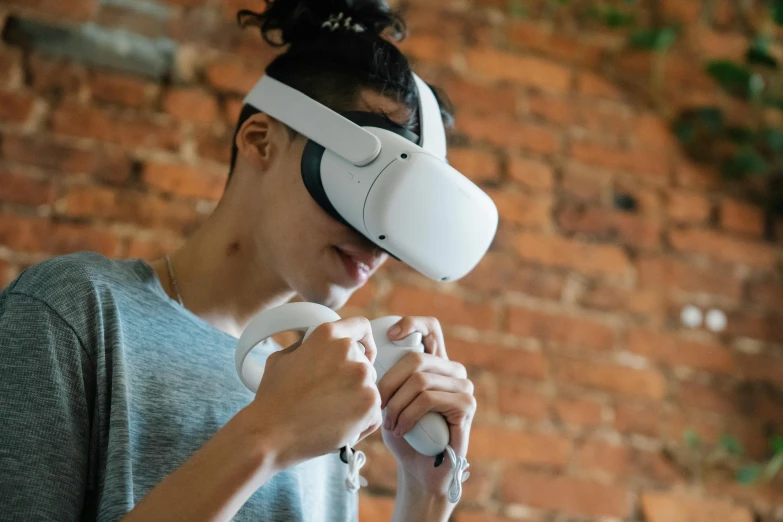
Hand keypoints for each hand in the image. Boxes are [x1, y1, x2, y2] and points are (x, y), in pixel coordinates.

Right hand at [247, 317, 382, 468]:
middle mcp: (350, 352)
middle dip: (353, 379)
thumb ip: (307, 346)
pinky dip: (362, 423)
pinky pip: (374, 413)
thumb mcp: (283, 357)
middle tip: (332, 398)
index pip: (361, 326)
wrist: (271, 433)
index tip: (365, 353)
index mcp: (328, 335)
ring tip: (330, 416)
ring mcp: (363, 378)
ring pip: (370, 389)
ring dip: (357, 401)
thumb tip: (318, 347)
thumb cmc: (273, 398)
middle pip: (365, 364)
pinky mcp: (370, 404)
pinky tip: (340, 428)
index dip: (365, 340)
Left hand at [378, 316, 475, 498]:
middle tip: (377, 405)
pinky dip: (408, 415)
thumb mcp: (388, 398)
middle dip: (388, 382)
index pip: (430, 328)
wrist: (419, 471)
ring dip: (396, 404)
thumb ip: (386, 375)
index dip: (411, 324)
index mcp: (436, 363)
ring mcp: (463, 386)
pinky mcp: (466, 405)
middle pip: (415, 358)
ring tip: (388, 424)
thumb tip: (367, 351)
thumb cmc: (401, 433)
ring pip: (420, 379)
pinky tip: (400, 430)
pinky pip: (429, 399)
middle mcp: (453, 370)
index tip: (389, 336)